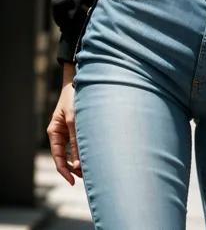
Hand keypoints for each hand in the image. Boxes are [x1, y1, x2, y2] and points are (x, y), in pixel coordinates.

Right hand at [47, 63, 81, 184]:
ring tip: (91, 169)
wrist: (80, 81)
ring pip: (73, 151)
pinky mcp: (76, 127)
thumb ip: (76, 141)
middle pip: (65, 157)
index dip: (64, 171)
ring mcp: (68, 131)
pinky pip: (79, 143)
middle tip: (86, 177)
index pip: (58, 157)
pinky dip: (84, 150)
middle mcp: (60, 133)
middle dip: (74, 168)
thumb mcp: (73, 120)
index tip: (72, 182)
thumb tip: (79, 164)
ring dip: (80, 160)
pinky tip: (92, 156)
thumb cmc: (73, 98)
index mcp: (54, 132)